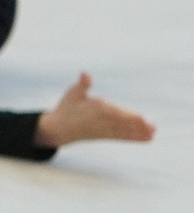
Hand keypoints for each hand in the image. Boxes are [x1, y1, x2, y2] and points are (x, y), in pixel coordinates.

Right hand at [34, 73, 154, 147]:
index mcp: (95, 108)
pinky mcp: (106, 136)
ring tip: (153, 134)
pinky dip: (135, 138)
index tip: (142, 118)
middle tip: (153, 127)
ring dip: (139, 133)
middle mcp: (101, 120)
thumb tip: (85, 73)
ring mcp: (104, 130)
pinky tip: (148, 138)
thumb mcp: (73, 93)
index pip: (114, 112)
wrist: (58, 128)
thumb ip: (82, 84)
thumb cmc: (67, 107)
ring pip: (124, 131)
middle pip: (122, 123)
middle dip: (137, 125)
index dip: (128, 116)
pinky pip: (122, 137)